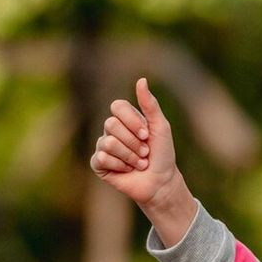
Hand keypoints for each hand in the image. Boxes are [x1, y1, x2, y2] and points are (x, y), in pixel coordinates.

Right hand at [88, 77, 180, 206]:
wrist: (161, 182)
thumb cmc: (163, 155)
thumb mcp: (160, 127)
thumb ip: (150, 104)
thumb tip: (141, 79)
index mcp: (125, 119)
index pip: (117, 106)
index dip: (132, 121)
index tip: (147, 134)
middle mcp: (111, 130)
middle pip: (111, 124)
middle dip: (133, 142)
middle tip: (145, 152)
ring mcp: (103, 147)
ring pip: (108, 143)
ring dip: (129, 156)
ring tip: (139, 163)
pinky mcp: (98, 164)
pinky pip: (101, 158)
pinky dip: (119, 166)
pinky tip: (127, 171)